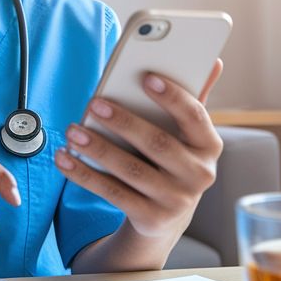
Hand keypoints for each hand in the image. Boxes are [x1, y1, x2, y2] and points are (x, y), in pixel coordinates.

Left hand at [54, 61, 223, 246]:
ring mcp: (176, 200)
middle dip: (123, 122)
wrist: (165, 219)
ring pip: (131, 170)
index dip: (172, 96)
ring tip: (73, 131)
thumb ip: (192, 101)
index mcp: (209, 146)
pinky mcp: (150, 218)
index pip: (194, 116)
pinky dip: (85, 175)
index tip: (145, 77)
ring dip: (98, 149)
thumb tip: (215, 62)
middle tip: (94, 104)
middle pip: (157, 144)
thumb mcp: (185, 137)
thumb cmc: (171, 162)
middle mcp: (199, 175)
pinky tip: (65, 159)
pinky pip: (112, 193)